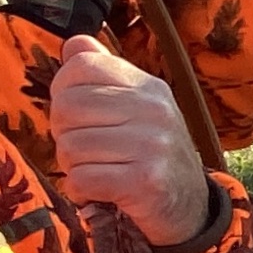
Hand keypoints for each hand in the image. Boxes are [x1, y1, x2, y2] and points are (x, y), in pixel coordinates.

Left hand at [49, 36, 214, 244]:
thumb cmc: (151, 155)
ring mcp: (152, 145)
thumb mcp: (136, 108)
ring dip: (73, 167)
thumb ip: (104, 75)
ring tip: (96, 171)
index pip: (82, 65)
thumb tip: (73, 44)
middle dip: (64, 134)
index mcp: (148, 86)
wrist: (190, 208)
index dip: (63, 90)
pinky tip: (99, 192)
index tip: (77, 115)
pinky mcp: (145, 181)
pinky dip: (80, 191)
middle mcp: (154, 109)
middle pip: (67, 106)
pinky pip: (81, 179)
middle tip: (85, 151)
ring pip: (70, 146)